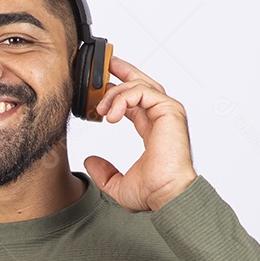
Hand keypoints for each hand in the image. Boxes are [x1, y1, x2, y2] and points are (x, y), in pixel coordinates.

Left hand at [83, 56, 196, 211]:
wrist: (167, 195)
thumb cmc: (154, 191)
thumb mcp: (118, 184)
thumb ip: (103, 172)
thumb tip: (89, 162)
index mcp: (154, 129)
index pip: (137, 101)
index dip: (118, 92)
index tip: (100, 89)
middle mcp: (163, 117)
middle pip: (143, 83)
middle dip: (123, 71)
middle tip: (105, 65)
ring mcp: (168, 112)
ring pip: (139, 85)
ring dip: (114, 92)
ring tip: (100, 109)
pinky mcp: (170, 110)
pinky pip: (142, 91)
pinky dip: (123, 98)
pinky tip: (110, 115)